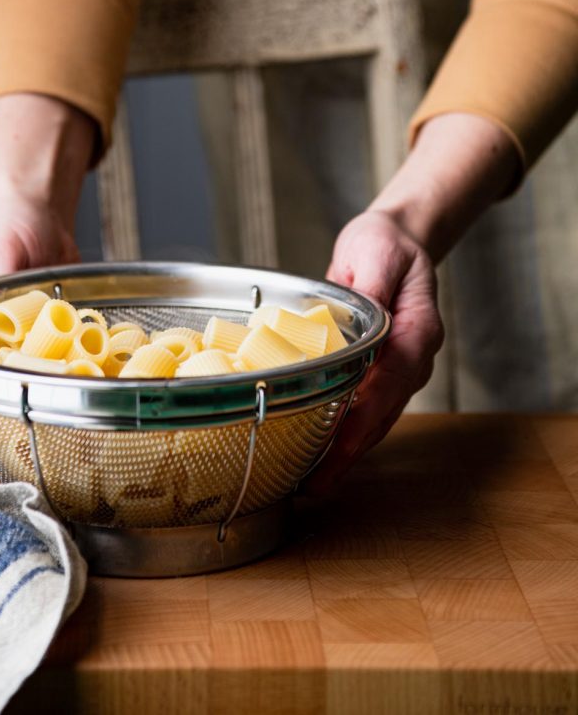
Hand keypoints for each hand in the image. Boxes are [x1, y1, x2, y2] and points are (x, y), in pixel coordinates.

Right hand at [0, 92, 95, 406]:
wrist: (42, 212)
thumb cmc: (7, 223)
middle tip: (17, 405)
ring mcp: (13, 329)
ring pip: (19, 368)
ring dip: (34, 380)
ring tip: (50, 392)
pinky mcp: (45, 327)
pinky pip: (53, 353)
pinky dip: (64, 362)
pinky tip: (78, 369)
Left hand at [307, 209, 443, 490]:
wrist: (394, 245)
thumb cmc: (385, 246)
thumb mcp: (378, 251)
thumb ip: (374, 281)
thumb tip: (365, 308)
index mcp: (418, 330)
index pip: (394, 378)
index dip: (367, 413)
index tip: (343, 443)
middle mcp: (413, 359)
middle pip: (385, 413)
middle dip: (351, 451)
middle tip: (316, 484)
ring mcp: (399, 372)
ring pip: (376, 421)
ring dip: (346, 454)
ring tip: (312, 485)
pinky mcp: (380, 377)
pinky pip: (365, 413)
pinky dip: (344, 438)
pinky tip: (318, 458)